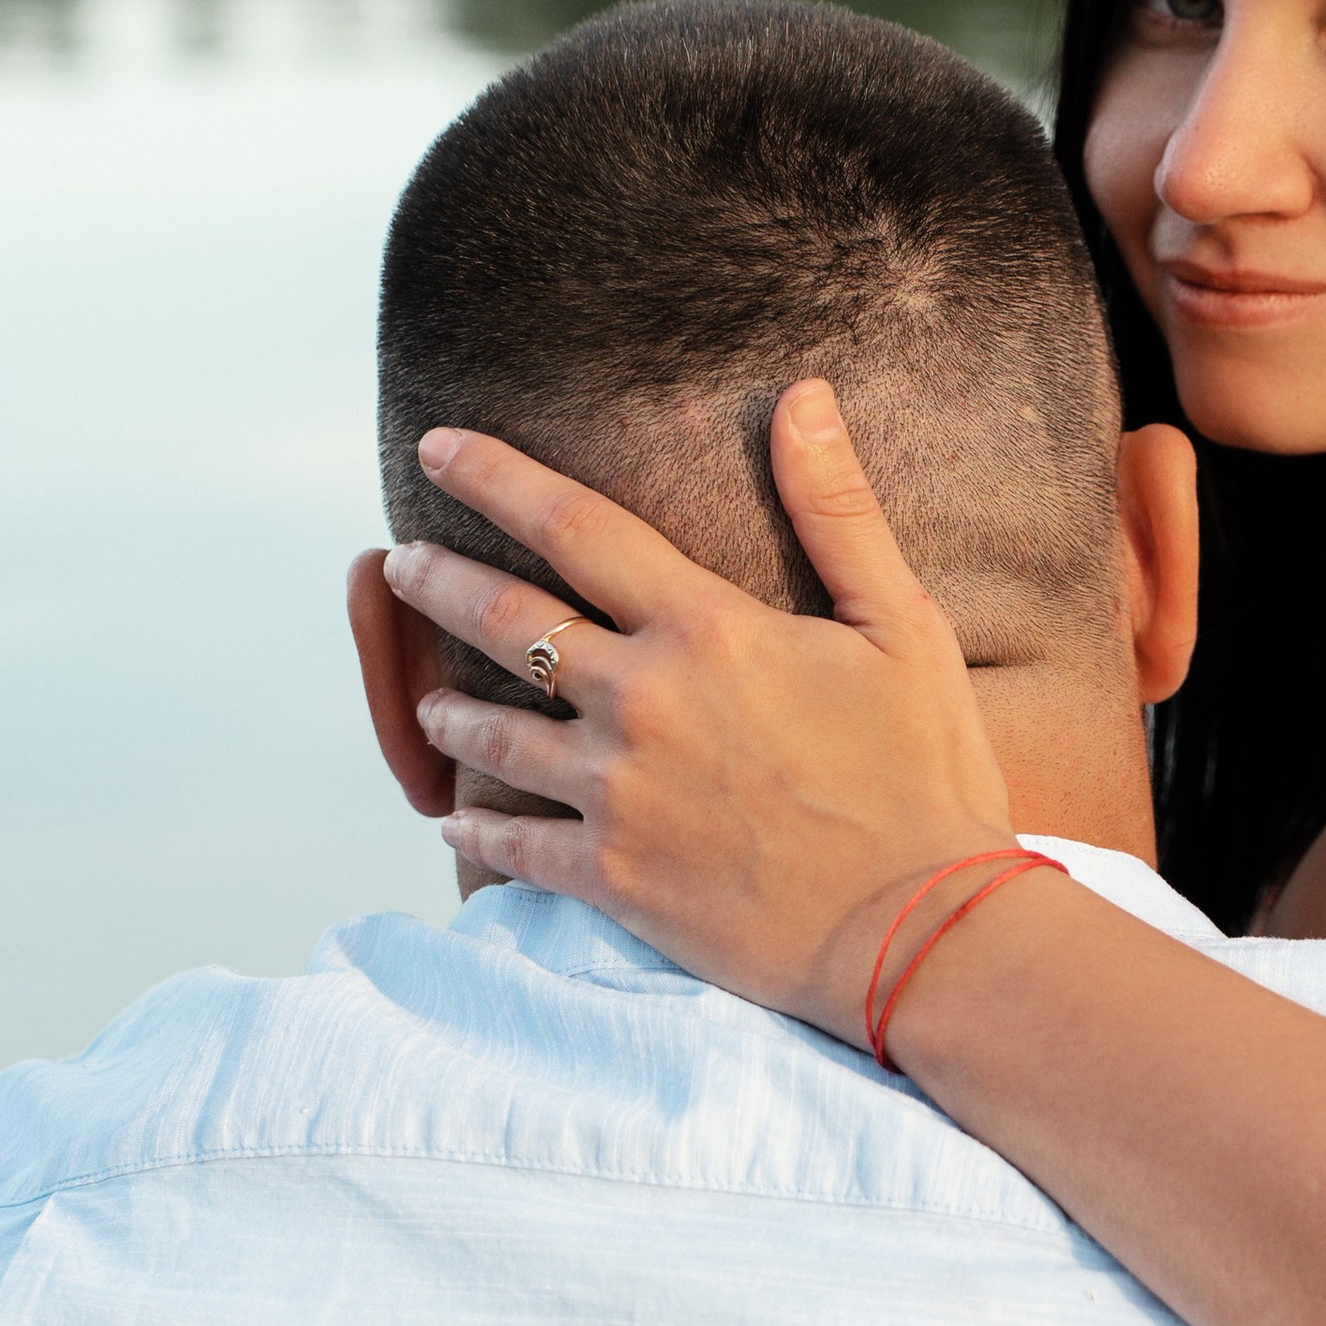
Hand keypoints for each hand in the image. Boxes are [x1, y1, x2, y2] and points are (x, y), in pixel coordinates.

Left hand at [388, 385, 1013, 1043]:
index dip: (494, 477)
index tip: (436, 449)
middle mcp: (640, 701)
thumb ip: (837, 508)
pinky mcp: (613, 879)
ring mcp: (617, 794)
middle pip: (506, 620)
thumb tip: (802, 395)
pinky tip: (456, 824)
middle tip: (398, 564)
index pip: (573, 526)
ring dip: (446, 710)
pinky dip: (477, 832)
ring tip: (425, 698)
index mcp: (705, 629)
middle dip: (438, 582)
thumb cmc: (927, 772)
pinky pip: (513, 848)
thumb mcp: (902, 623)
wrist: (923, 930)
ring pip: (491, 737)